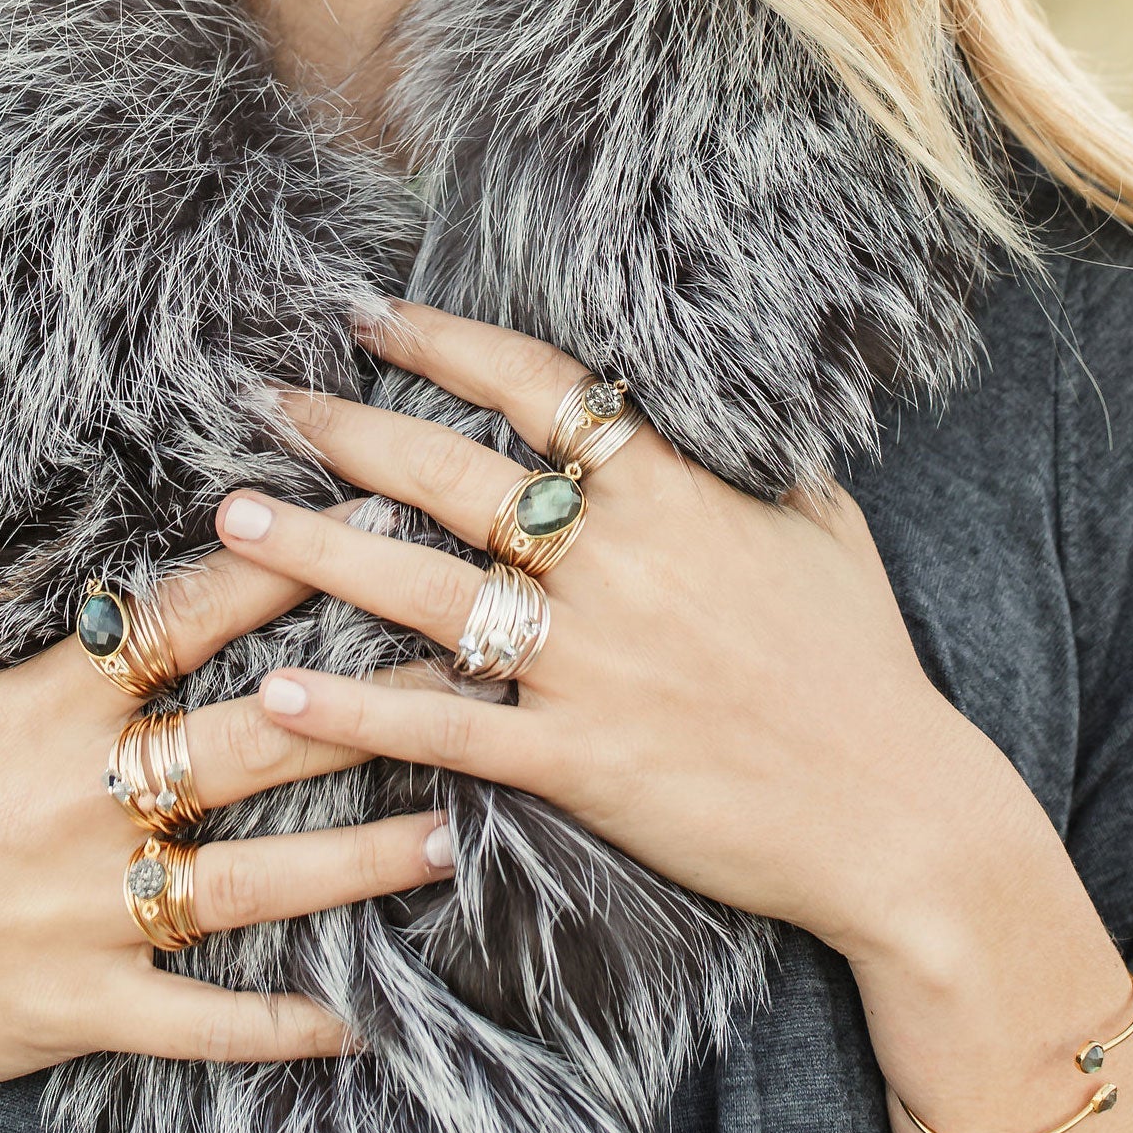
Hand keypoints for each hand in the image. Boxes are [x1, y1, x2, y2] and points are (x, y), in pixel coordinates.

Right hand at [0, 537, 452, 1132]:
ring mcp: (80, 913)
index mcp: (39, 711)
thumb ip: (27, 637)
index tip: (371, 523)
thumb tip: (118, 565)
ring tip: (456, 831)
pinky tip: (362, 1023)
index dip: (283, 568)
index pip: (183, 622)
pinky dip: (281, 1025)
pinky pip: (201, 1021)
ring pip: (251, 881)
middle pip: (250, 743)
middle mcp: (71, 803)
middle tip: (470, 679)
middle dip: (368, 708)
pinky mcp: (79, 1009)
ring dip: (362, 860)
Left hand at [212, 299, 1020, 964]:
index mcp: (675, 496)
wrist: (899, 816)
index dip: (441, 341)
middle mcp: (619, 565)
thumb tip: (708, 409)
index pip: (538, 388)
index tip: (366, 315)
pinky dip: (358, 712)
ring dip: (318, 552)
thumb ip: (749, 465)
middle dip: (347, 430)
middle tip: (263, 401)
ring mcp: (591, 665)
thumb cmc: (864, 671)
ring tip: (233, 518)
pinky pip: (444, 728)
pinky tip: (283, 691)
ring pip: (424, 591)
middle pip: (453, 474)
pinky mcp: (576, 761)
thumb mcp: (825, 533)